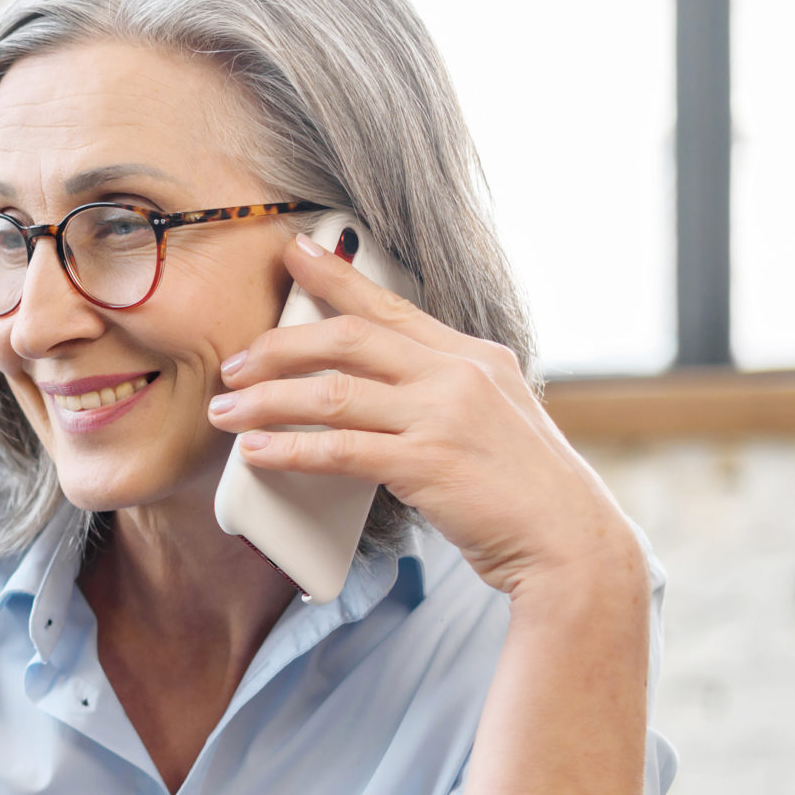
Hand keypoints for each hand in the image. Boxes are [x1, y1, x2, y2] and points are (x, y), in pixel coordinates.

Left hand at [208, 233, 643, 599]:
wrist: (569, 540)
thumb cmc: (522, 488)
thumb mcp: (492, 415)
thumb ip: (440, 391)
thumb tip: (375, 387)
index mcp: (474, 355)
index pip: (389, 306)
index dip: (335, 276)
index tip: (293, 253)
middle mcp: (458, 374)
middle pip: (347, 338)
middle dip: (279, 346)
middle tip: (234, 363)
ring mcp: (443, 416)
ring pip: (332, 392)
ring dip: (266, 400)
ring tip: (225, 411)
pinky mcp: (427, 464)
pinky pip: (339, 448)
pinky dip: (288, 448)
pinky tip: (255, 452)